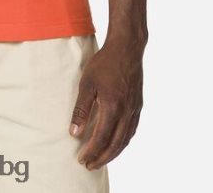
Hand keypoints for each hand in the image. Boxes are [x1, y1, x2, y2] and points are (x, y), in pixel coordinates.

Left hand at [69, 37, 143, 169]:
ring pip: (125, 140)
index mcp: (112, 107)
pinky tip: (117, 142)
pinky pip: (132, 130)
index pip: (101, 138)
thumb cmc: (104, 63)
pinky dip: (123, 141)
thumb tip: (74, 133)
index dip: (91, 152)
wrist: (127, 48)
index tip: (81, 159)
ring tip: (102, 158)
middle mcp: (126, 112)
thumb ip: (81, 109)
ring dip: (113, 153)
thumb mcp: (87, 83)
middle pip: (115, 144)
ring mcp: (134, 109)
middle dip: (102, 158)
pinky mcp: (138, 105)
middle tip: (90, 165)